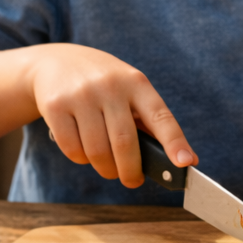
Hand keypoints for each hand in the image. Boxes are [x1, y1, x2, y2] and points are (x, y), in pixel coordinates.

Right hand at [26, 43, 195, 186]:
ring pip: (97, 150)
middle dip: (131, 170)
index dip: (175, 142)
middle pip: (124, 142)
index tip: (186, 163)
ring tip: (110, 169)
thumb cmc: (105, 84)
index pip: (161, 116)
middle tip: (133, 181)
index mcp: (137, 82)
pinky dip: (82, 160)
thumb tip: (177, 159)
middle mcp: (110, 86)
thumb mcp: (129, 89)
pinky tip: (86, 154)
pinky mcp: (55, 106)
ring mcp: (81, 95)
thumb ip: (148, 120)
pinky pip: (72, 149)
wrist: (56, 61)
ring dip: (106, 169)